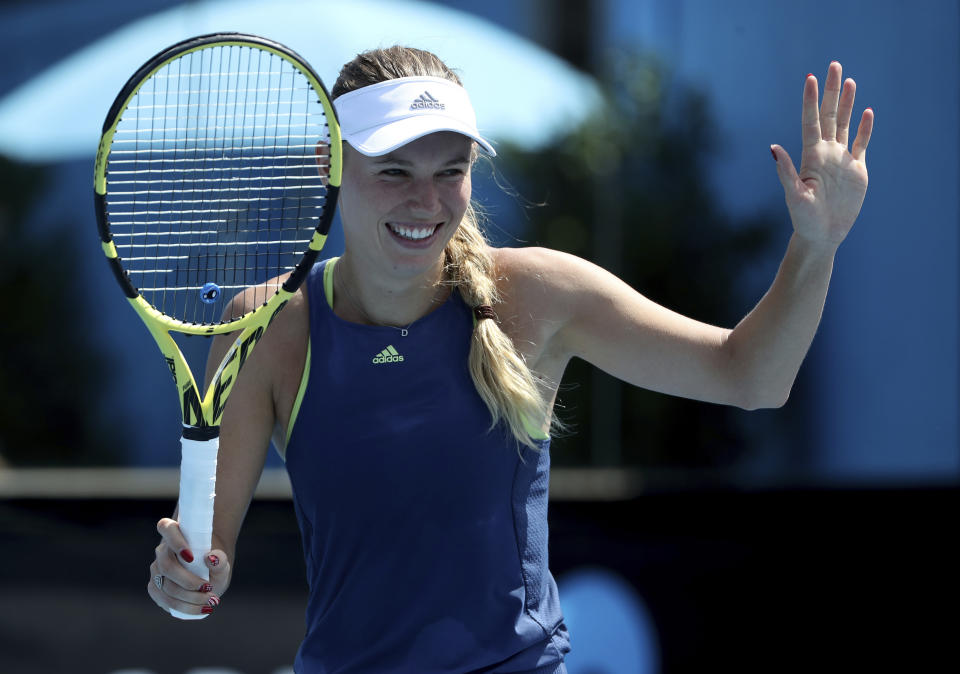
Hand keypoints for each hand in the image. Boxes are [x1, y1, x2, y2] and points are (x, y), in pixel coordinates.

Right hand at [147, 517, 230, 616]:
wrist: (209, 574)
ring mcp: (156, 570)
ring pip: (166, 586)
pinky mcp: (156, 588)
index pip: (166, 528)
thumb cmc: (214, 562)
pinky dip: (185, 607)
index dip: (175, 541)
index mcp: (174, 533)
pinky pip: (164, 600)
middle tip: (209, 587)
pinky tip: (201, 609)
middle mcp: (162, 551)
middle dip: (188, 581)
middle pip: (166, 566)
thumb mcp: (222, 561)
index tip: (191, 556)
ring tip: (211, 600)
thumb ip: (220, 559)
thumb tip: (211, 558)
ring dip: (189, 597)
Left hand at [771, 62, 873, 247]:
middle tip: (834, 65)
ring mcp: (841, 159)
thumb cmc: (804, 219)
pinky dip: (864, 128)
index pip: (811, 121)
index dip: (811, 100)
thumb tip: (773, 149)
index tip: (810, 78)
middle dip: (831, 91)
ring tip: (850, 81)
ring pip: (845, 124)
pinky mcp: (856, 170)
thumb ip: (786, 172)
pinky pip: (861, 144)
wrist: (823, 235)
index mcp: (811, 156)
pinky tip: (866, 112)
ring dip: (847, 103)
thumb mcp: (794, 196)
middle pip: (829, 115)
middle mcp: (826, 152)